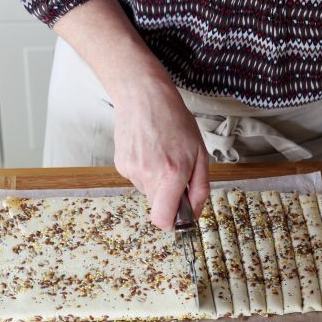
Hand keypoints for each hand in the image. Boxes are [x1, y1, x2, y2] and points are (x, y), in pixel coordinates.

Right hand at [113, 82, 208, 230]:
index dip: (171, 223)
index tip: (177, 218)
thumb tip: (194, 213)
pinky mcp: (121, 165)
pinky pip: (137, 178)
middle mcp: (148, 174)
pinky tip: (149, 150)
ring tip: (161, 154)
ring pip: (148, 191)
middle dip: (169, 195)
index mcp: (172, 173)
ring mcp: (131, 170)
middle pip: (158, 205)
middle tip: (175, 170)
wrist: (144, 97)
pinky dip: (145, 170)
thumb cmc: (175, 121)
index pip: (162, 219)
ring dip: (157, 180)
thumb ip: (200, 188)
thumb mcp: (200, 153)